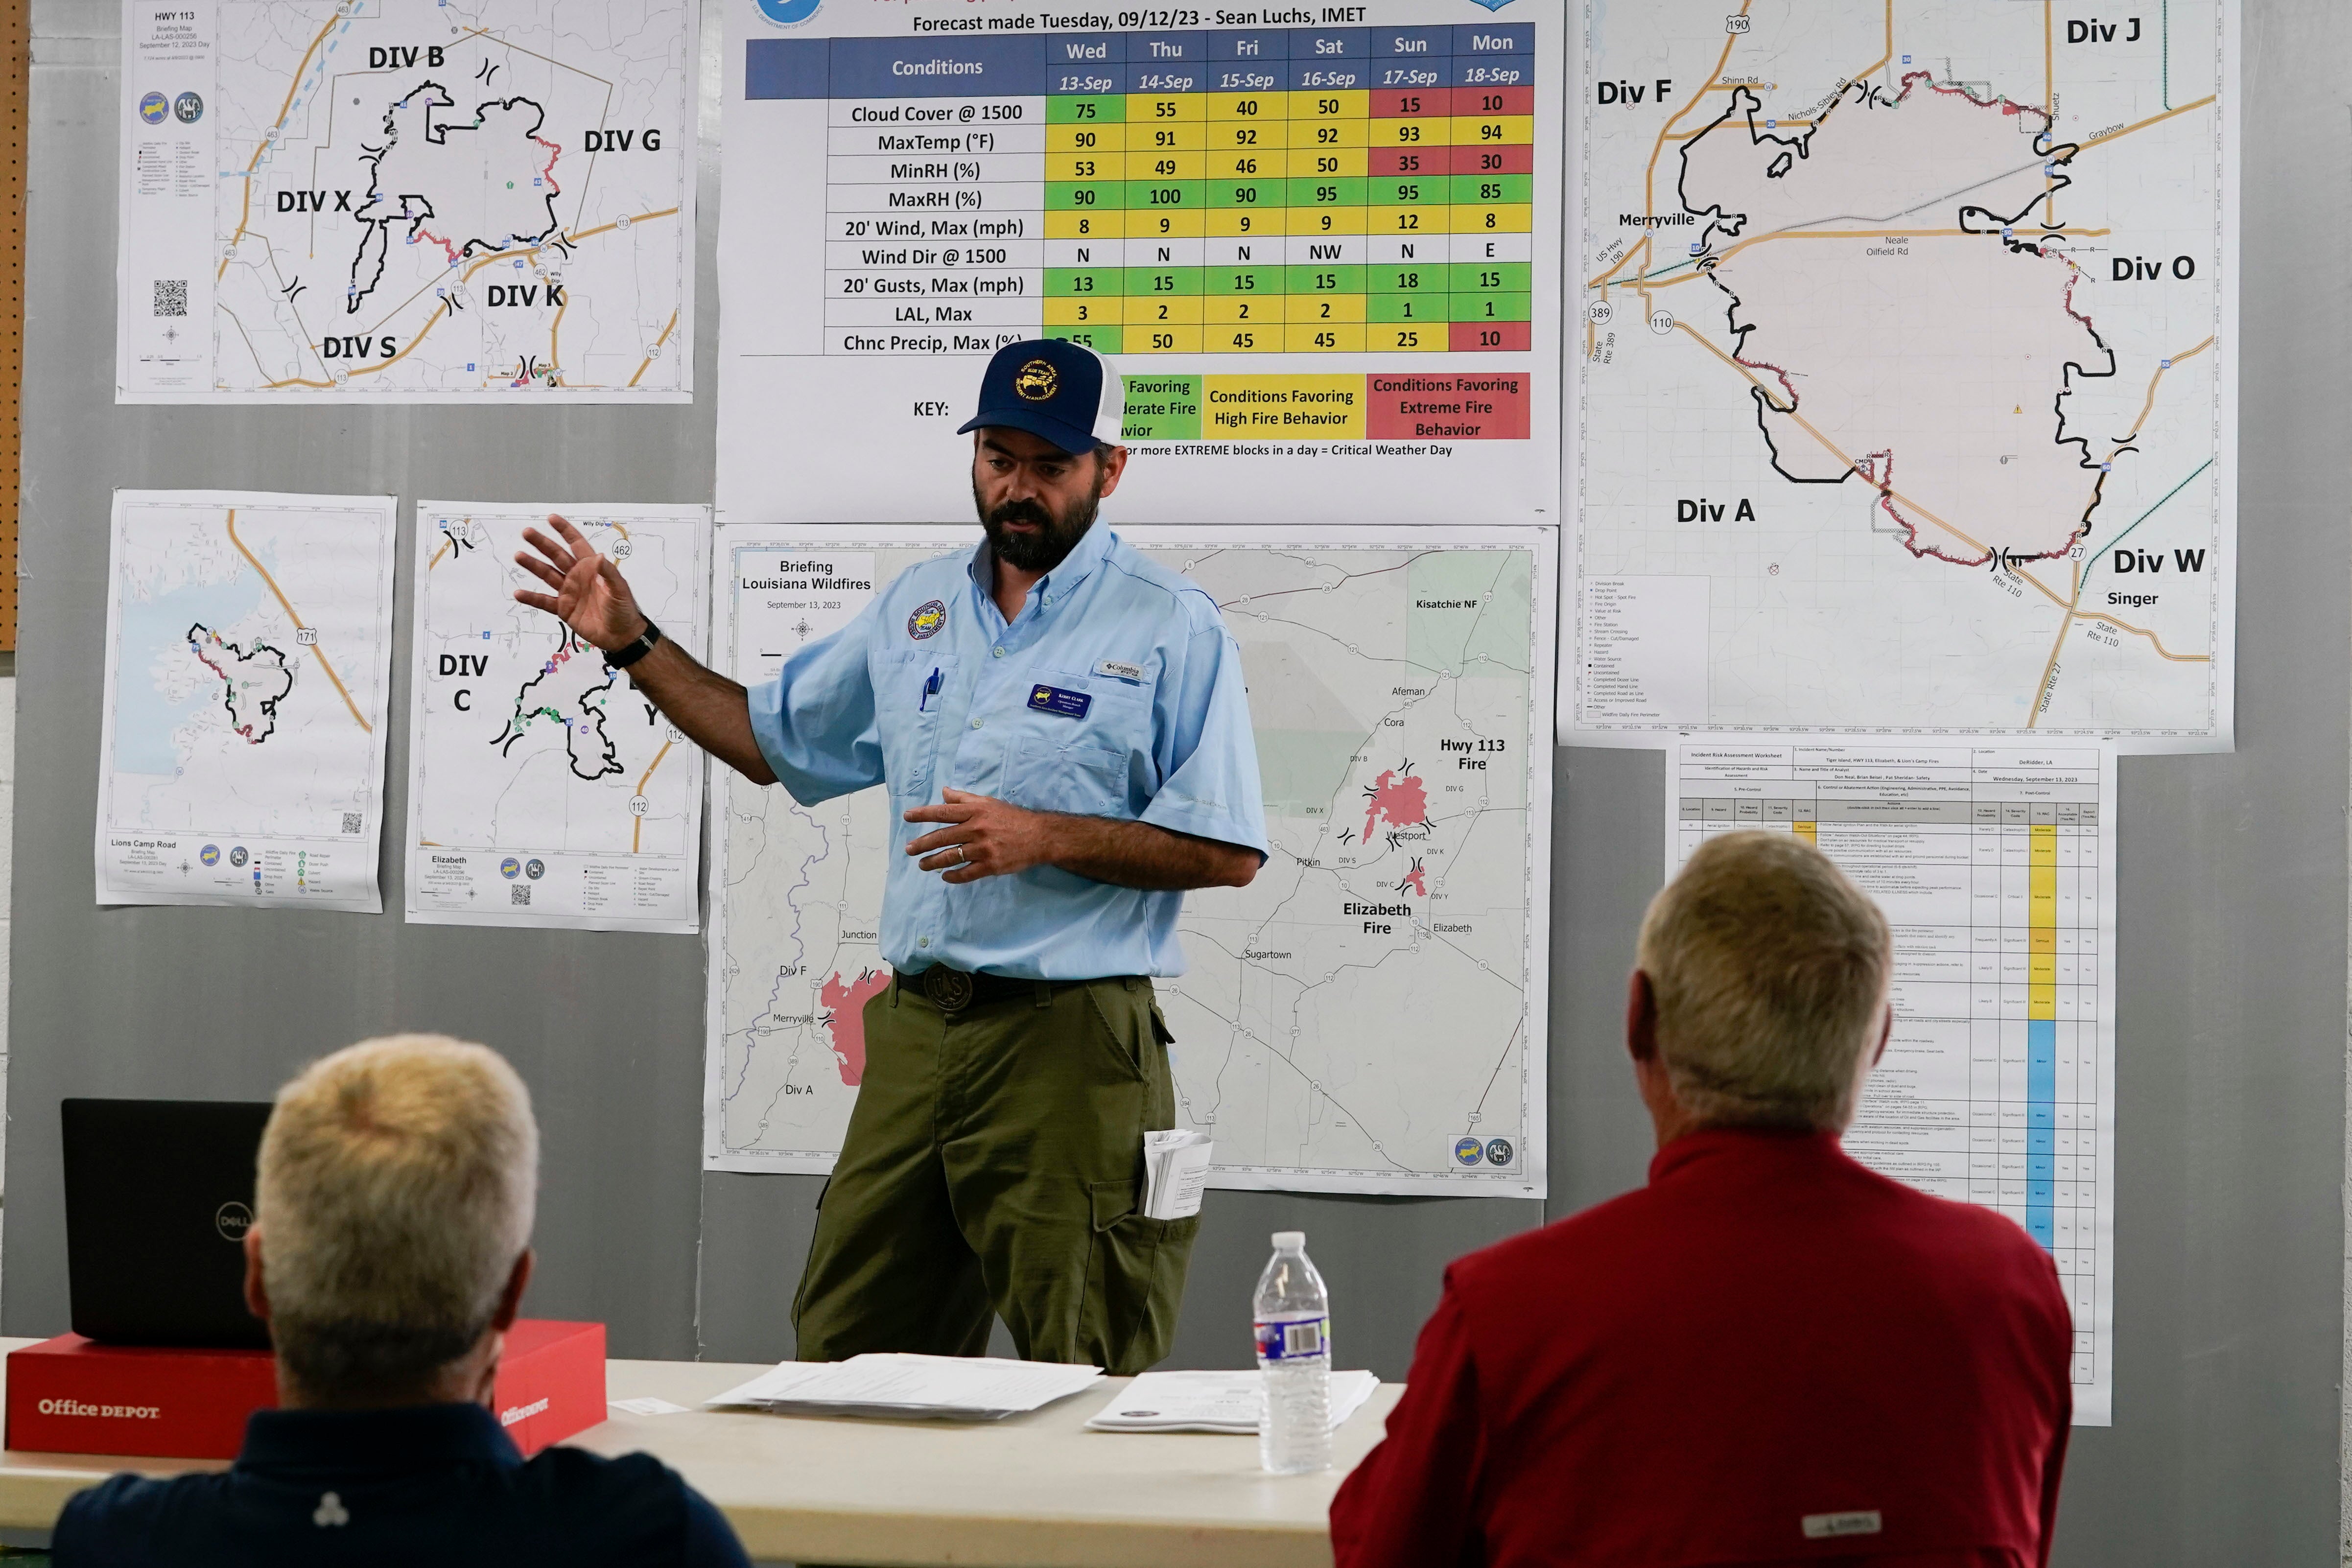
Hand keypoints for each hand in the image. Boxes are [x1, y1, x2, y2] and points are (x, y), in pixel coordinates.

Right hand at [512, 514, 647, 651]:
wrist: (620, 636)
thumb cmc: (623, 610)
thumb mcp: (619, 590)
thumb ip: (608, 574)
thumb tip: (599, 556)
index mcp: (591, 567)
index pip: (576, 544)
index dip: (565, 531)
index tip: (551, 518)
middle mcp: (577, 576)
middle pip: (556, 556)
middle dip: (542, 543)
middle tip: (526, 532)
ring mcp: (568, 591)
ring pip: (547, 575)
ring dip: (533, 565)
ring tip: (519, 556)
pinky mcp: (563, 608)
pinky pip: (544, 601)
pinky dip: (532, 598)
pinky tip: (518, 593)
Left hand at [903, 789, 1053, 883]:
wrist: (1040, 836)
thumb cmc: (1012, 817)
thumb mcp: (988, 802)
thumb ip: (964, 798)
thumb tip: (943, 792)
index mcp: (975, 811)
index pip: (943, 812)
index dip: (923, 814)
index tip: (907, 817)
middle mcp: (977, 829)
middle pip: (942, 837)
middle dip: (922, 844)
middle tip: (909, 849)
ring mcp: (983, 849)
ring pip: (951, 857)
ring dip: (933, 862)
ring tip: (922, 865)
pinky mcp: (991, 865)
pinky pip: (966, 873)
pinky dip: (953, 876)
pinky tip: (945, 876)